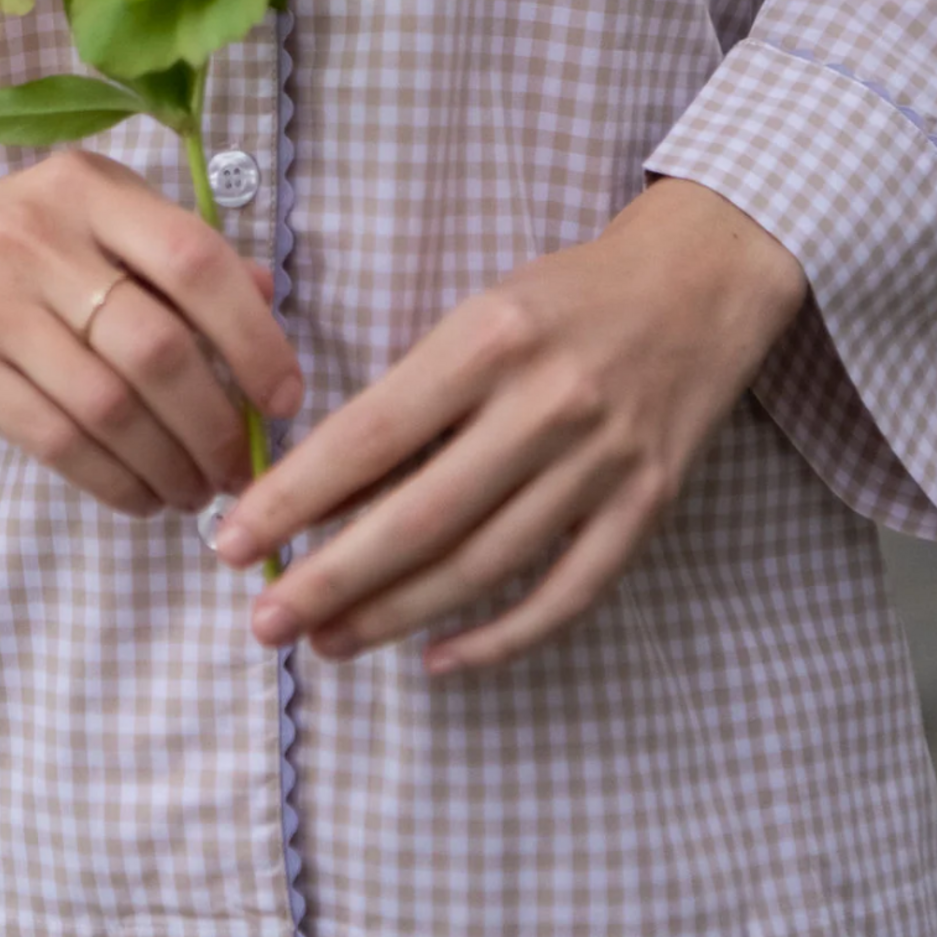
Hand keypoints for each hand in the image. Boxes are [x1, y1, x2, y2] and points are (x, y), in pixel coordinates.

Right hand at [0, 124, 302, 516]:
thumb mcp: (81, 216)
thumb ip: (169, 249)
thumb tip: (268, 293)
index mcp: (89, 190)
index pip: (195, 260)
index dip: (255, 338)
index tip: (284, 398)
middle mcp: (42, 237)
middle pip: (160, 347)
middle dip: (217, 425)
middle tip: (240, 468)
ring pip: (112, 406)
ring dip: (170, 465)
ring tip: (196, 493)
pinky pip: (57, 440)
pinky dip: (114, 481)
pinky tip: (140, 497)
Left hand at [212, 177, 805, 673]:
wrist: (704, 278)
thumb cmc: (567, 296)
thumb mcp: (476, 317)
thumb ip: (408, 399)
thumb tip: (321, 492)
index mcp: (488, 341)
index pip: (370, 437)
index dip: (294, 498)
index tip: (232, 542)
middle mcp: (548, 403)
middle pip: (419, 517)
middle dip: (329, 578)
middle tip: (264, 622)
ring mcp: (604, 461)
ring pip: (483, 565)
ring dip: (395, 616)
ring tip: (328, 642)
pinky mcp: (648, 505)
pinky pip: (567, 595)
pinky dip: (499, 638)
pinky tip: (438, 658)